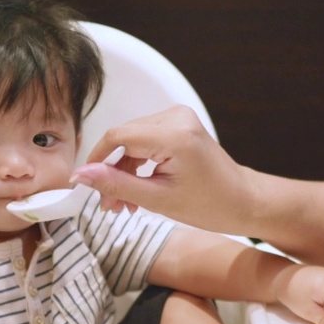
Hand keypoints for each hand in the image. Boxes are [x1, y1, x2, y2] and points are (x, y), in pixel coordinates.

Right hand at [73, 106, 254, 234]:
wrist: (243, 200)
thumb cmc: (210, 205)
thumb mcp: (157, 199)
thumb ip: (116, 184)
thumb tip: (80, 175)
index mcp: (175, 135)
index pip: (117, 136)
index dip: (96, 160)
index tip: (83, 184)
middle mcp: (177, 117)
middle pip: (124, 138)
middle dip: (111, 172)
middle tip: (108, 205)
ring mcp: (179, 118)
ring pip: (132, 140)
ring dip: (122, 171)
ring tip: (121, 205)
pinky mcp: (180, 124)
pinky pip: (145, 139)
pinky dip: (136, 164)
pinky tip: (135, 190)